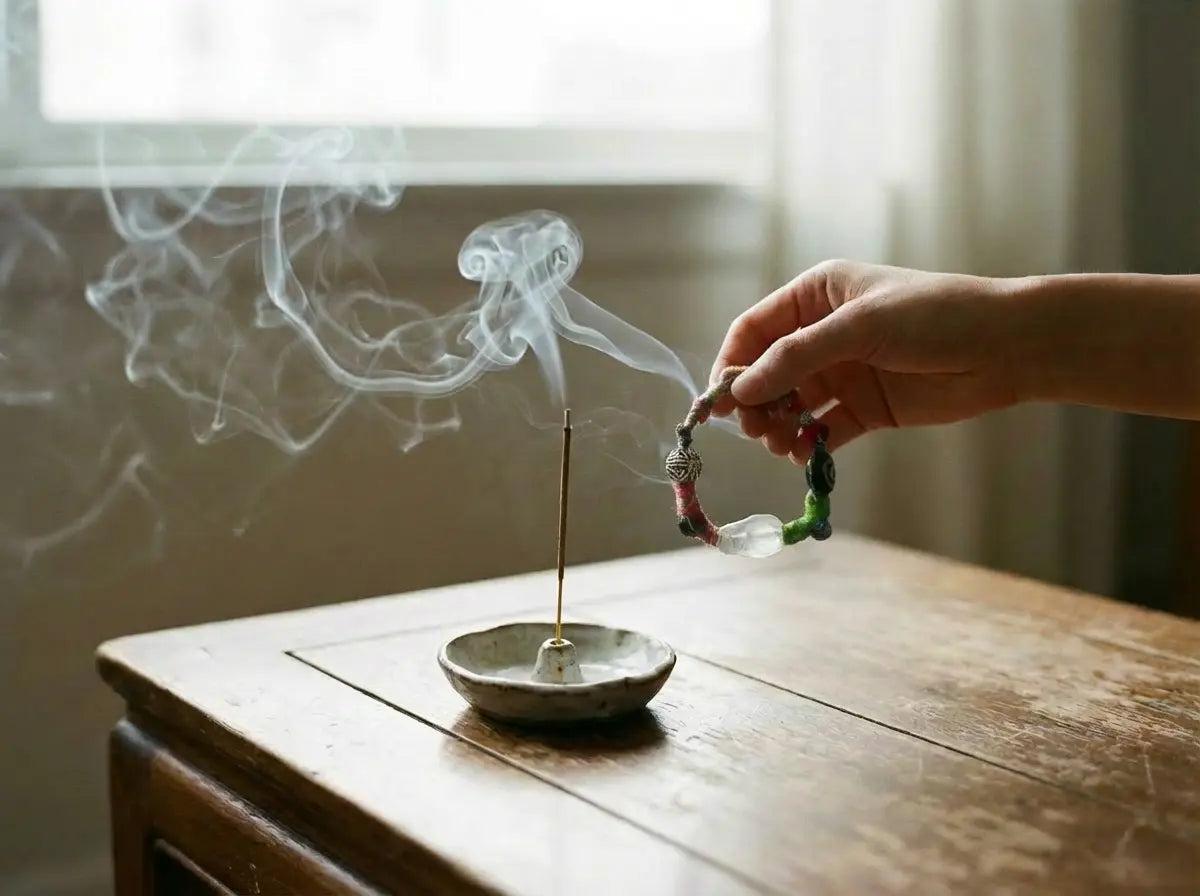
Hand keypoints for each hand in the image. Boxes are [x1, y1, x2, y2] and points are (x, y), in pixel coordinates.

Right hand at [710, 259, 1022, 464]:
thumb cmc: (934, 316)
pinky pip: (823, 429)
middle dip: (755, 402)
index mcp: (816, 296)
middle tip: (755, 430)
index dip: (732, 364)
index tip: (719, 402)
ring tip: (782, 444)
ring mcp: (844, 372)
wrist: (1007, 347)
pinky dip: (809, 444)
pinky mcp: (866, 408)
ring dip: (779, 427)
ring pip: (791, 405)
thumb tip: (740, 389)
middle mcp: (824, 334)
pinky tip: (805, 455)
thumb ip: (796, 358)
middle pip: (767, 373)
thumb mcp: (858, 327)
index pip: (754, 331)